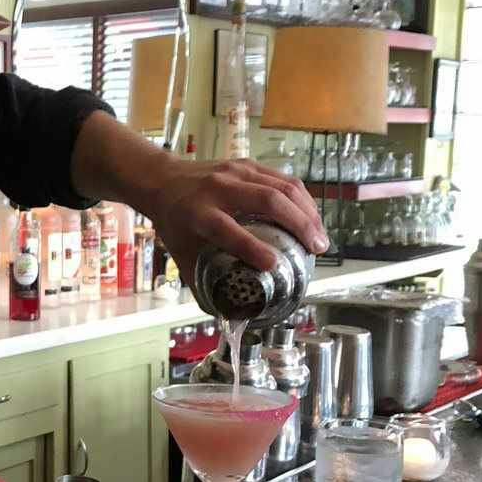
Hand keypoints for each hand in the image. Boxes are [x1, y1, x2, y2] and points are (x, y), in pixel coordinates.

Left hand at [146, 158, 327, 284]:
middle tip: (316, 249)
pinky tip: (311, 217)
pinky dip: (302, 199)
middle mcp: (218, 189)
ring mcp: (235, 172)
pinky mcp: (248, 164)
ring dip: (307, 212)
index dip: (252, 247)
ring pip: (282, 186)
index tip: (273, 265)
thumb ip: (202, 283)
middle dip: (298, 224)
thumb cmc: (174, 221)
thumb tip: (227, 317)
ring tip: (320, 237)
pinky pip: (283, 178)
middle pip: (267, 200)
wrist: (162, 180)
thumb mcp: (181, 253)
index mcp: (198, 214)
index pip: (227, 230)